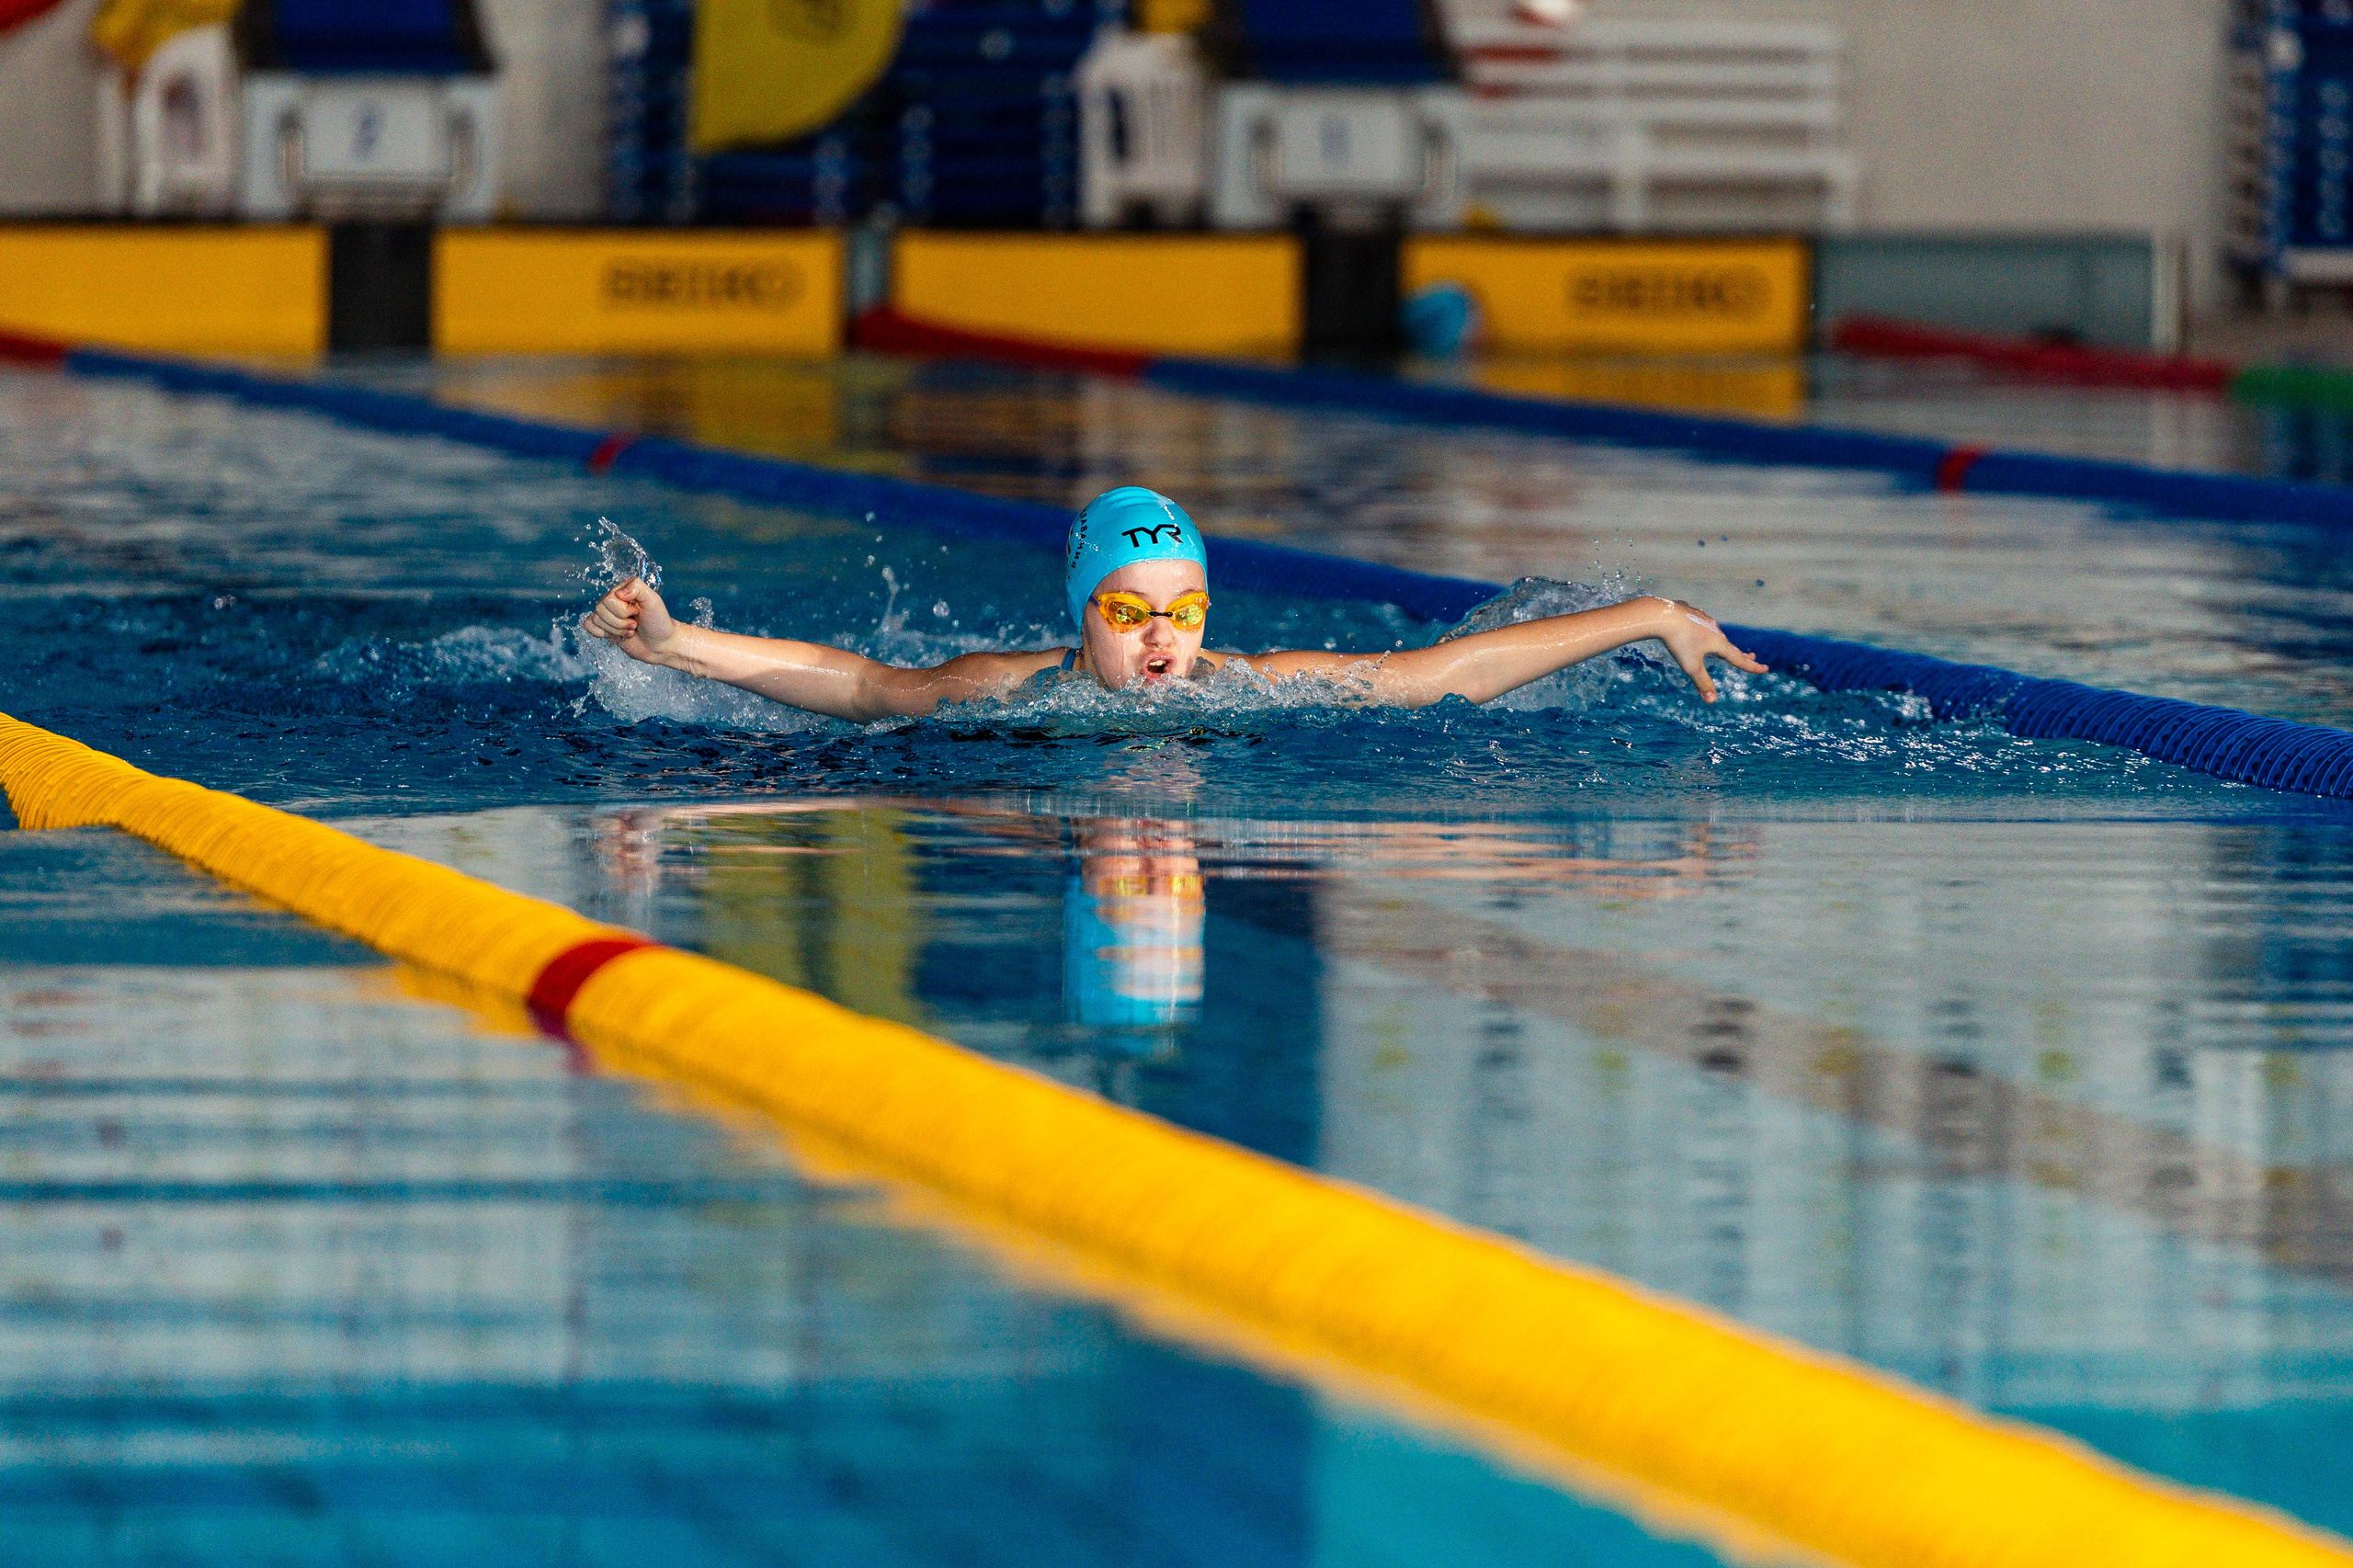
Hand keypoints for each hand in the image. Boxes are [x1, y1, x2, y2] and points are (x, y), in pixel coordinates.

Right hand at [581, 576, 678, 663]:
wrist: (661, 645)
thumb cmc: (659, 622)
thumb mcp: (653, 600)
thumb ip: (637, 587)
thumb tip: (618, 593)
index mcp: (623, 589)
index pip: (609, 598)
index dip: (624, 610)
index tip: (638, 612)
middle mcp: (614, 599)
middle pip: (600, 608)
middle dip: (620, 621)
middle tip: (635, 624)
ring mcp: (608, 614)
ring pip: (596, 619)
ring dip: (616, 629)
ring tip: (630, 630)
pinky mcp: (605, 627)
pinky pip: (589, 625)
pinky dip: (601, 633)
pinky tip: (617, 634)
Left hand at [1649, 597, 1766, 702]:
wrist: (1663, 615)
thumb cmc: (1678, 642)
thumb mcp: (1691, 666)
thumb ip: (1702, 682)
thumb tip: (1712, 701)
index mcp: (1718, 642)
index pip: (1738, 658)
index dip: (1751, 666)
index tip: (1765, 669)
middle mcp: (1714, 629)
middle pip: (1729, 645)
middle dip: (1739, 652)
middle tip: (1751, 656)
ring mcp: (1703, 619)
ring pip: (1714, 632)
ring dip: (1720, 640)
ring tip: (1720, 645)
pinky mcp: (1690, 612)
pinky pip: (1699, 623)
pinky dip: (1702, 629)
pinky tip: (1696, 627)